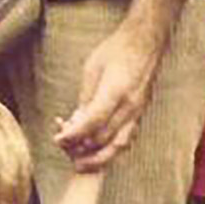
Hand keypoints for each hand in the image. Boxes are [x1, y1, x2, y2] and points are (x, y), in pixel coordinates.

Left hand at [52, 22, 162, 169]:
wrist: (146, 42)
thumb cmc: (116, 50)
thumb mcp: (92, 69)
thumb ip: (86, 97)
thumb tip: (77, 121)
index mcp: (116, 91)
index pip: (93, 122)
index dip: (74, 135)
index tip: (58, 139)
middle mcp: (130, 105)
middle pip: (103, 138)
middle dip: (81, 147)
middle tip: (64, 147)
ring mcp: (137, 111)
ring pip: (118, 145)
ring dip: (98, 157)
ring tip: (80, 161)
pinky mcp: (140, 113)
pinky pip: (126, 138)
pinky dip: (110, 149)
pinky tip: (98, 150)